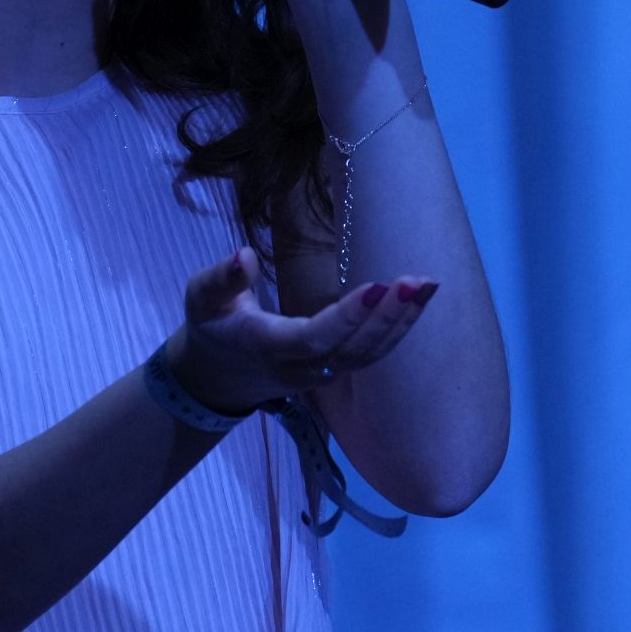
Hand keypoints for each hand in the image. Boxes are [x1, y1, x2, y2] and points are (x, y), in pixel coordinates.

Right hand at [164, 246, 438, 415]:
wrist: (218, 377)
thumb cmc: (212, 326)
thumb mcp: (202, 298)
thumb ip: (222, 279)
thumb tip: (243, 254)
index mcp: (266, 347)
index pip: (312, 338)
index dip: (345, 318)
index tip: (376, 287)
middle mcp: (300, 368)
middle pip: (352, 351)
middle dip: (387, 319)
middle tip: (416, 281)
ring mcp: (322, 374)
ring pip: (369, 356)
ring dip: (402, 323)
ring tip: (428, 285)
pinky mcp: (336, 370)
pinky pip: (372, 355)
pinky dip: (398, 330)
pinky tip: (419, 300)